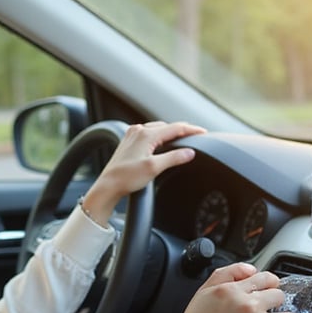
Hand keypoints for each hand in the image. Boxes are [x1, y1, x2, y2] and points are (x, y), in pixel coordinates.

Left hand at [81, 121, 205, 224]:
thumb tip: (190, 152)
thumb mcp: (154, 168)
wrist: (108, 185)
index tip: (203, 132)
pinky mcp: (129, 142)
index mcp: (146, 134)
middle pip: (167, 127)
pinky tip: (162, 142)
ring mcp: (132, 135)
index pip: (175, 128)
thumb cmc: (126, 177)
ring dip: (170, 133)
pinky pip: (149, 134)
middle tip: (196, 135)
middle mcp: (138, 131)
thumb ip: (174, 158)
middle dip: (182, 130)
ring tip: (183, 137)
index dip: (191, 130)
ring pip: (157, 129)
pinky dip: (159, 136)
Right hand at [160, 263, 298, 312]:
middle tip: (267, 308)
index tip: (268, 289)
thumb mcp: (205, 288)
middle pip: (280, 295)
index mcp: (235, 290)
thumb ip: (229, 272)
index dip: (268, 283)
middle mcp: (249, 306)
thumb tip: (252, 270)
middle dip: (274, 300)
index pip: (266, 278)